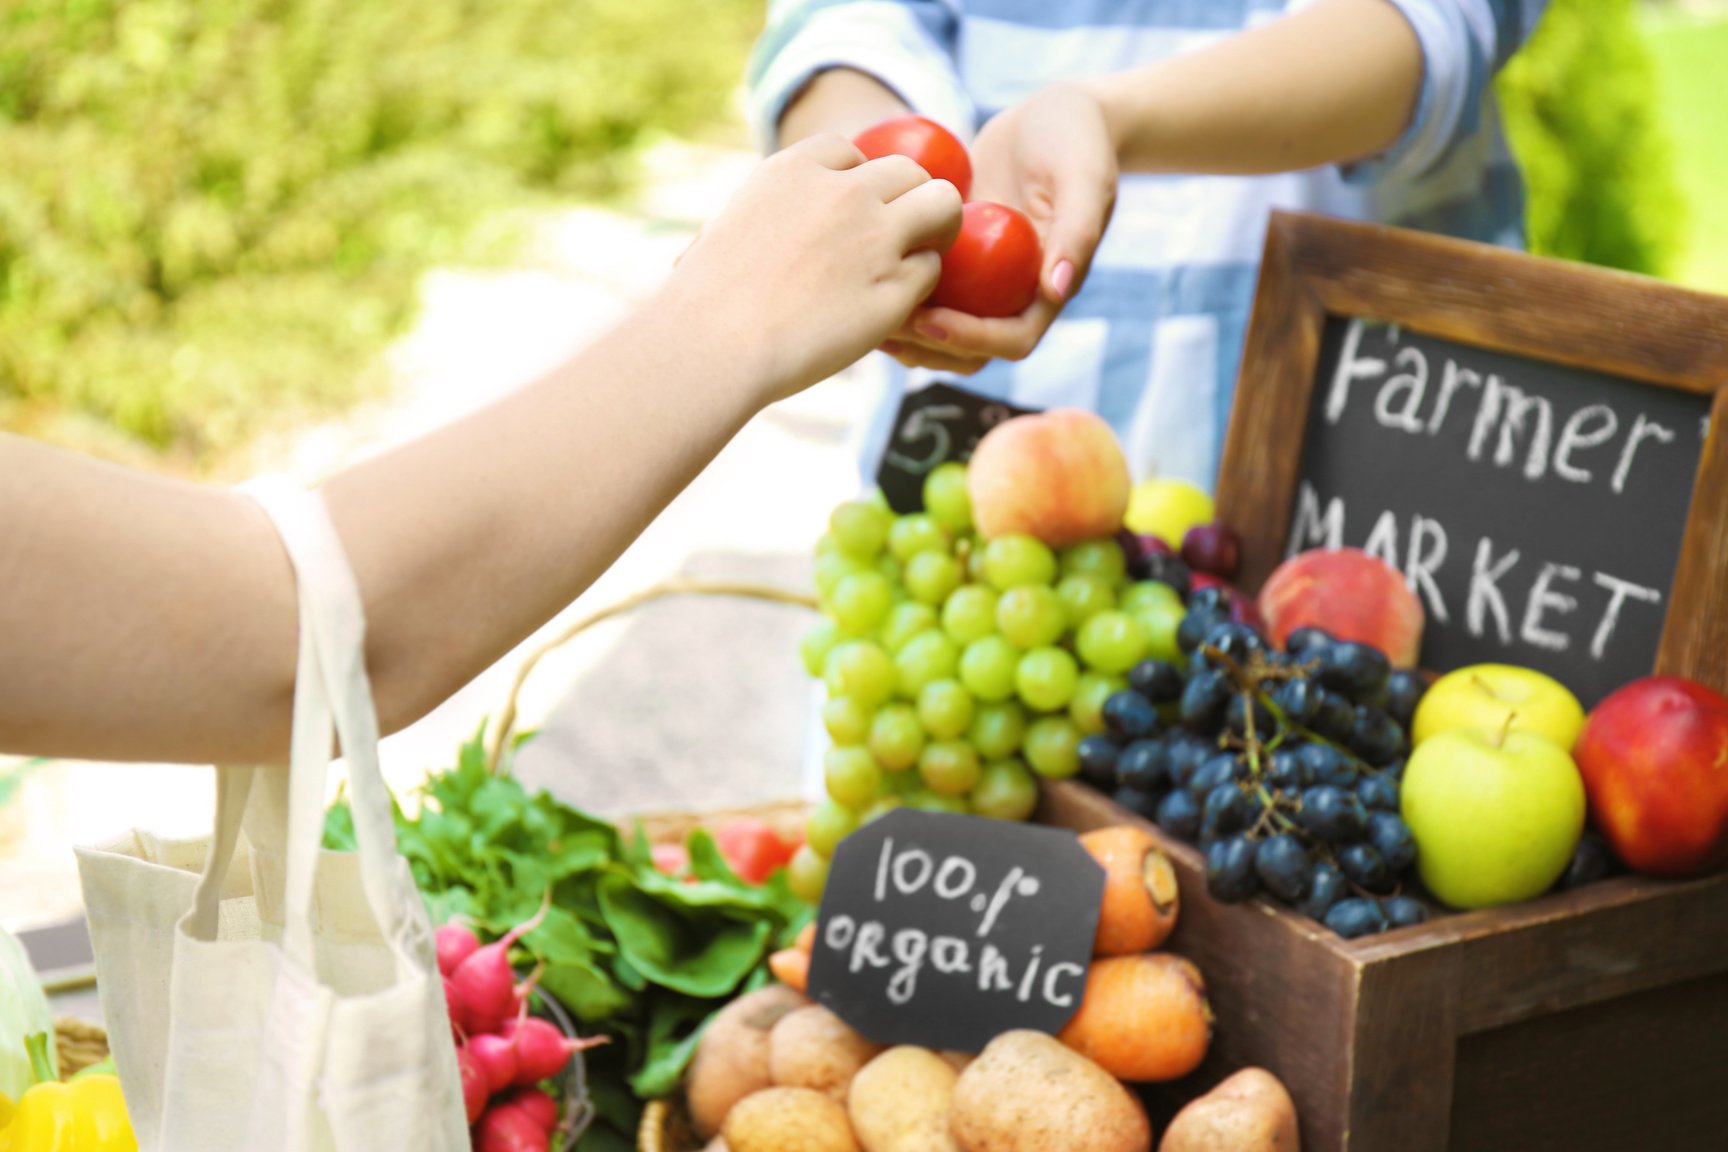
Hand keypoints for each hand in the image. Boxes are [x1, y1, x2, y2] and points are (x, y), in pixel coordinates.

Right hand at [667, 134, 961, 401]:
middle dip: (909, 199)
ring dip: (936, 230)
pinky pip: (930, 271)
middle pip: (909, 171)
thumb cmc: (705, 299)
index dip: (856, 181)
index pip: (850, 151)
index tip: (849, 212)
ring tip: (919, 258)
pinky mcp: (894, 288)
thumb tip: (755, 231)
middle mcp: (845, 192)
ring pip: (942, 206)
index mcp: (797, 169)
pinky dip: (918, 286)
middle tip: (901, 234)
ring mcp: (876, 238)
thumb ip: (762, 215)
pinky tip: (895, 306)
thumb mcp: (726, 228)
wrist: (714, 344)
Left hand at [880, 83, 1117, 373]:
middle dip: (927, 346)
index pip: (1012, 341)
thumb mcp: (1084, 176)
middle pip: (969, 349)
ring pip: (939, 327)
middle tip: (884, 323)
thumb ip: (1078, 229)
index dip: (971, 340)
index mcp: (1047, 288)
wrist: (1053, 114)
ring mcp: (981, 279)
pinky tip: (858, 273)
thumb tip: (1055, 289)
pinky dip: (893, 288)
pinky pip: (921, 286)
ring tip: (861, 309)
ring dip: (904, 331)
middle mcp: (1012, 293)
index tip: (930, 320)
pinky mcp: (955, 255)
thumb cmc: (1075, 139)